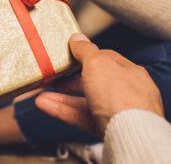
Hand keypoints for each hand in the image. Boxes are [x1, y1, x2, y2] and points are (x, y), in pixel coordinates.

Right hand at [35, 33, 162, 135]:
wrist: (130, 133)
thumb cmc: (120, 94)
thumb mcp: (97, 63)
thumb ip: (85, 50)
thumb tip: (77, 37)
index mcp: (129, 71)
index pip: (106, 59)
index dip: (86, 55)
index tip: (69, 55)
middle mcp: (126, 91)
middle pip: (93, 82)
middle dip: (70, 80)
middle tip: (54, 77)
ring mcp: (116, 112)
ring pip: (84, 101)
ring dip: (61, 97)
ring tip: (41, 95)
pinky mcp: (107, 129)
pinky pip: (81, 117)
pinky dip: (63, 110)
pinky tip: (45, 105)